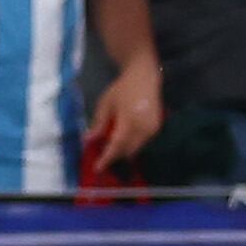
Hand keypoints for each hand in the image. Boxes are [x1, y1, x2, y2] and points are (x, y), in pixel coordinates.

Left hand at [88, 56, 162, 170]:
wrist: (144, 77)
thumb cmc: (123, 88)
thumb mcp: (106, 103)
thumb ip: (99, 123)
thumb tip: (88, 139)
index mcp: (129, 120)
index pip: (117, 145)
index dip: (107, 158)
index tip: (98, 168)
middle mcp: (143, 128)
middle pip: (127, 151)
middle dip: (115, 156)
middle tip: (103, 158)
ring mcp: (152, 129)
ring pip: (136, 149)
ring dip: (123, 151)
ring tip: (111, 148)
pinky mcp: (156, 129)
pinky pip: (142, 143)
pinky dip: (131, 144)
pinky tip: (123, 140)